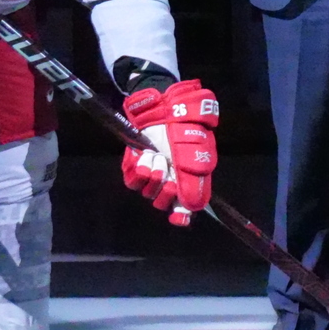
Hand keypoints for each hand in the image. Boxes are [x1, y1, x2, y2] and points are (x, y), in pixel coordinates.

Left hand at [122, 79, 219, 222]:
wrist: (163, 112)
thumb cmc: (184, 131)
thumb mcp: (195, 155)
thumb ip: (193, 183)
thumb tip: (191, 209)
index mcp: (189, 182)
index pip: (184, 210)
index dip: (180, 216)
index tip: (177, 217)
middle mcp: (170, 183)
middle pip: (164, 203)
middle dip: (165, 187)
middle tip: (167, 167)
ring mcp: (151, 177)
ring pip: (148, 193)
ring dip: (153, 173)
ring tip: (157, 155)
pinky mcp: (134, 170)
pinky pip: (133, 182)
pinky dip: (140, 169)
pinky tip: (146, 155)